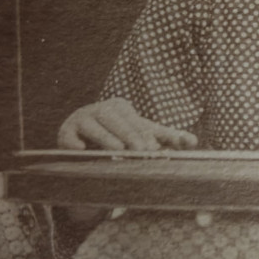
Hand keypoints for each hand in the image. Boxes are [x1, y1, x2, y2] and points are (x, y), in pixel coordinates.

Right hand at [57, 97, 197, 150]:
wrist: (83, 148)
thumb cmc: (119, 139)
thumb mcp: (143, 137)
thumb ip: (168, 138)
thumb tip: (194, 141)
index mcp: (121, 108)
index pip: (137, 120)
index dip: (147, 133)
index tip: (156, 146)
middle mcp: (101, 110)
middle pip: (117, 119)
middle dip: (131, 135)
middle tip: (143, 150)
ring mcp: (82, 120)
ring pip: (94, 125)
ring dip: (106, 137)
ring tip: (118, 150)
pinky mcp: (65, 133)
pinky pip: (68, 137)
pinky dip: (74, 143)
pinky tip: (81, 150)